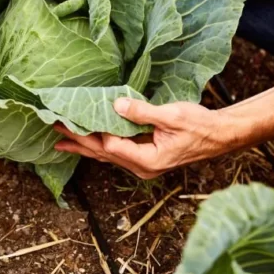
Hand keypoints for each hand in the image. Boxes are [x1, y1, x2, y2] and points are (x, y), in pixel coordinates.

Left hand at [53, 98, 249, 178]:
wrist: (219, 136)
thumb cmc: (200, 126)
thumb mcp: (171, 115)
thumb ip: (143, 112)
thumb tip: (117, 105)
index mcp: (148, 160)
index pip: (110, 145)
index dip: (90, 132)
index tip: (71, 118)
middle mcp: (142, 167)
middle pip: (102, 153)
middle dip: (78, 141)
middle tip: (54, 129)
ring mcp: (142, 165)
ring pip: (106, 155)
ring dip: (83, 145)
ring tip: (60, 140)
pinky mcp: (144, 158)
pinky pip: (115, 152)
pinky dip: (98, 145)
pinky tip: (86, 142)